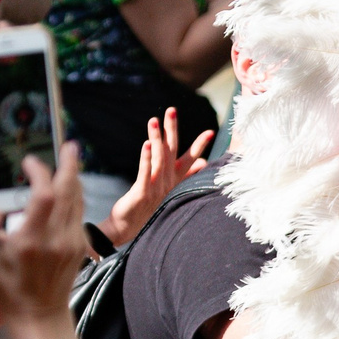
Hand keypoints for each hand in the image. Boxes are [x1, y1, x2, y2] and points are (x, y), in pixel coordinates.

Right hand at [0, 151, 88, 329]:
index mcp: (31, 240)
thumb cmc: (8, 286)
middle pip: (70, 192)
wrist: (38, 314)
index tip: (29, 163)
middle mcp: (57, 238)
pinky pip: (78, 213)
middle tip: (68, 145)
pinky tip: (67, 187)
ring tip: (69, 158)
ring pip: (78, 200)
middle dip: (70, 165)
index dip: (39, 173)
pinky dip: (73, 196)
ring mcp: (72, 242)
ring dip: (73, 177)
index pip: (44, 195)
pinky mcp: (80, 245)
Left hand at [100, 112, 212, 248]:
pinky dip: (146, 158)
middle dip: (172, 130)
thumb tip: (203, 163)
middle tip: (171, 110)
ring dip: (156, 138)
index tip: (211, 131)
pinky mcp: (142, 192)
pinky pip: (145, 172)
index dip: (200, 145)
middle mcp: (168, 182)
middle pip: (172, 151)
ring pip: (159, 158)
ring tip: (154, 120)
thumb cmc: (149, 208)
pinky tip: (146, 144)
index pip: (190, 159)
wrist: (128, 228)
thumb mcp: (169, 189)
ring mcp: (156, 187)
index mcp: (175, 180)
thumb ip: (186, 175)